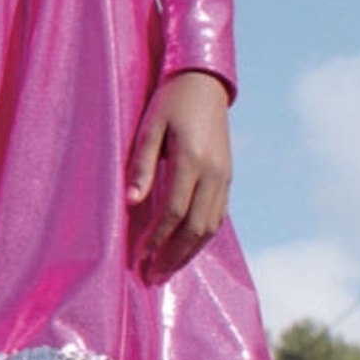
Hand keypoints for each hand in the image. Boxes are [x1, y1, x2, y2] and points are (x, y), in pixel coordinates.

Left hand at [126, 68, 231, 279]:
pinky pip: (217, 217)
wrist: (205, 83)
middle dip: (173, 255)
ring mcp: (225, 176)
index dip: (156, 238)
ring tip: (166, 270)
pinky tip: (184, 247)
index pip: (174, 211)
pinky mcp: (228, 177)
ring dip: (188, 253)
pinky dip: (200, 238)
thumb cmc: (170, 102)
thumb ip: (141, 166)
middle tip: (151, 275)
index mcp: (191, 159)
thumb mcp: (149, 127)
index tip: (139, 256)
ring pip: (210, 227)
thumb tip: (131, 203)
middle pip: (195, 227)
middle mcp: (213, 172)